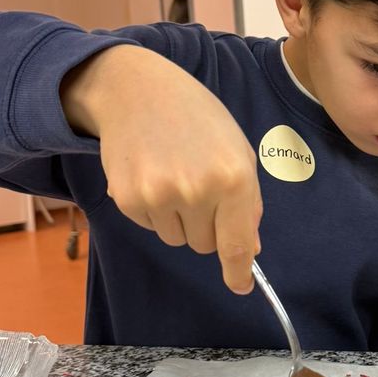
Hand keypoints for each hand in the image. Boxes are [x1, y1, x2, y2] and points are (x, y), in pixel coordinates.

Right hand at [61, 45, 261, 293]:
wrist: (138, 91)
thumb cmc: (199, 120)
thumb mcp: (238, 153)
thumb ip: (247, 204)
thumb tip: (249, 251)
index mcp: (235, 178)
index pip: (237, 245)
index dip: (238, 271)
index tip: (240, 285)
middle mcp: (198, 191)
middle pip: (206, 246)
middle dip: (208, 226)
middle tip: (199, 186)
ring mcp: (159, 197)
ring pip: (178, 239)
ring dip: (180, 219)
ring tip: (174, 175)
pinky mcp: (127, 200)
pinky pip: (150, 227)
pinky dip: (154, 210)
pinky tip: (153, 175)